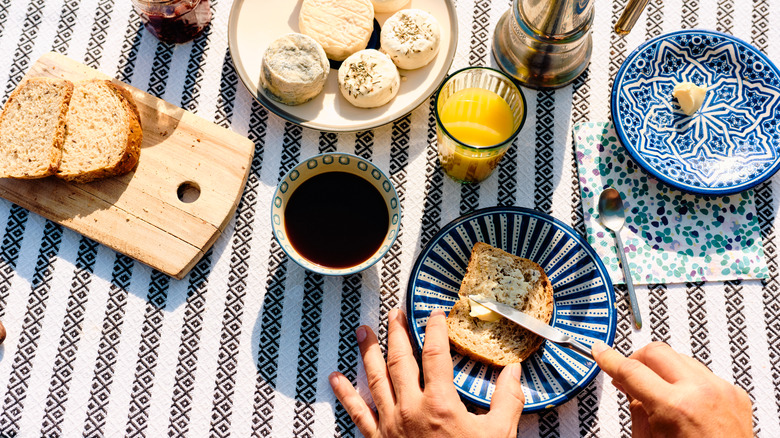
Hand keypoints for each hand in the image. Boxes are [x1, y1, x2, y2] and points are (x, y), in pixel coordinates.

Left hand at [329, 308, 524, 437]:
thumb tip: (514, 372)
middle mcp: (411, 409)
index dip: (435, 329)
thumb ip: (507, 400)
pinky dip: (345, 394)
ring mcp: (391, 424)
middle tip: (394, 314)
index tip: (434, 313)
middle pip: (400, 360)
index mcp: (440, 404)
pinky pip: (358, 413)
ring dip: (368, 352)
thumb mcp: (498, 435)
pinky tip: (335, 378)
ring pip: (375, 379)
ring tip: (363, 331)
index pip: (436, 354)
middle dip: (396, 333)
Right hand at [593, 341, 752, 437]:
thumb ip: (635, 408)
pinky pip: (702, 373)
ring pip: (679, 358)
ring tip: (657, 391)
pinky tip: (683, 399)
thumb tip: (628, 384)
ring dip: (662, 370)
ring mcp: (721, 390)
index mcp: (676, 407)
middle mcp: (701, 392)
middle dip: (636, 359)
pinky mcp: (734, 393)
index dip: (609, 358)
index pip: (631, 370)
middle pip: (656, 352)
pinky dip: (686, 381)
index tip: (600, 351)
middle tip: (628, 374)